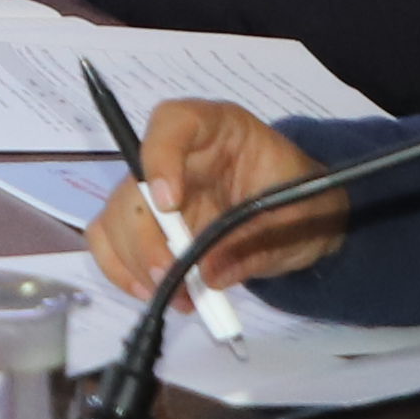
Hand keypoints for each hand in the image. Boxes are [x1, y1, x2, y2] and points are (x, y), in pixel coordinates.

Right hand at [88, 101, 342, 298]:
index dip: (160, 158)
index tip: (169, 204)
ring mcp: (155, 190)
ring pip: (115, 217)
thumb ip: (256, 240)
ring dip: (136, 262)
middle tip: (173, 278)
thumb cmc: (307, 203)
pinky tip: (153, 291)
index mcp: (218, 129)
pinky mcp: (146, 223)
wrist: (308, 220)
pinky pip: (110, 240)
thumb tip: (207, 273)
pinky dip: (122, 270)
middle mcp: (176, 155)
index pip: (172, 122)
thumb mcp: (298, 218)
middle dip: (146, 237)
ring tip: (179, 296)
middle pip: (134, 185)